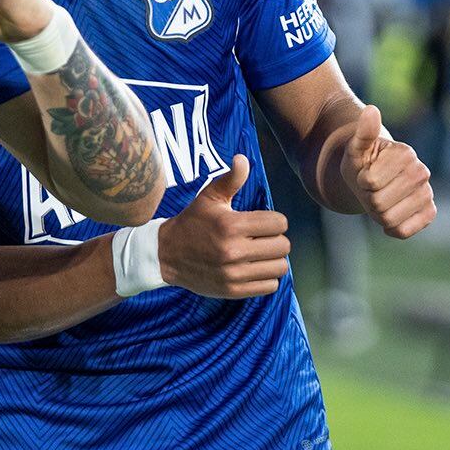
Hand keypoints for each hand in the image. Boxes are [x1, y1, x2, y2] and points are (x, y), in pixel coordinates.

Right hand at [157, 156, 290, 298]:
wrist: (167, 254)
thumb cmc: (192, 222)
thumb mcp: (208, 197)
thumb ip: (230, 179)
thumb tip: (243, 159)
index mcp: (231, 224)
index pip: (279, 223)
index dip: (275, 220)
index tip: (263, 222)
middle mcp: (233, 250)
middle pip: (283, 246)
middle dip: (276, 239)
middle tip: (262, 238)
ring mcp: (234, 273)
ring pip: (279, 267)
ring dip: (274, 259)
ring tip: (260, 254)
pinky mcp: (233, 290)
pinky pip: (270, 285)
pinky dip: (267, 277)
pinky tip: (254, 268)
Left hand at [340, 105, 435, 238]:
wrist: (372, 179)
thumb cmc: (362, 163)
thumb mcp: (356, 148)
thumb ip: (363, 132)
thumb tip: (371, 109)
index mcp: (405, 153)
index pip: (371, 182)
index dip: (361, 182)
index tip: (366, 173)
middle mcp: (422, 172)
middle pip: (378, 203)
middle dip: (367, 199)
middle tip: (372, 189)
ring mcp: (427, 193)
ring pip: (389, 219)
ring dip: (377, 214)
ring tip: (381, 199)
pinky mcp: (429, 212)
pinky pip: (404, 231)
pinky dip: (391, 228)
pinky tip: (390, 216)